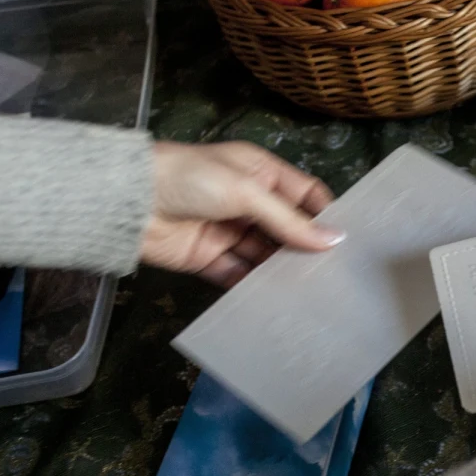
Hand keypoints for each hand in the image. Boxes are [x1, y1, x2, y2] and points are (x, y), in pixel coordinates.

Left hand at [143, 141, 342, 286]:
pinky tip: (273, 302)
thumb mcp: (246, 191)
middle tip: (335, 276)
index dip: (325, 216)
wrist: (127, 200)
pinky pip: (237, 274)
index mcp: (260, 173)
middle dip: (306, 249)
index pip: (305, 195)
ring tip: (310, 294)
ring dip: (282, 271)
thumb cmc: (191, 179)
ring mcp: (228, 231)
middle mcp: (248, 201)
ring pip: (264, 255)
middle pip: (287, 229)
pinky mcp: (207, 258)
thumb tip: (334, 241)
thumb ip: (288, 220)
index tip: (349, 243)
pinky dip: (252, 287)